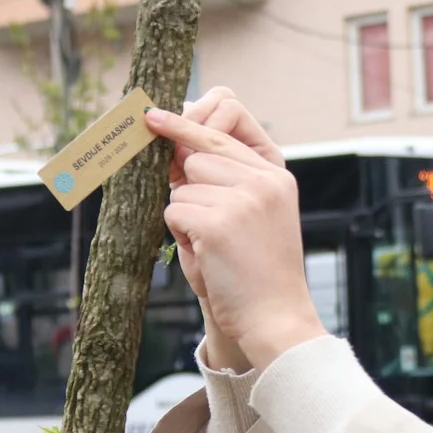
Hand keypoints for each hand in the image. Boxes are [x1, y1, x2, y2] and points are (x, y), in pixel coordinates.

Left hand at [149, 94, 324, 370]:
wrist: (276, 318)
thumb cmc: (260, 273)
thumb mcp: (256, 216)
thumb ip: (230, 182)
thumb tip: (178, 151)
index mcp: (276, 176)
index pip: (223, 136)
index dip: (186, 125)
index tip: (155, 114)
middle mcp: (262, 181)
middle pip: (195, 160)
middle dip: (191, 190)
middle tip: (214, 228)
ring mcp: (241, 200)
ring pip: (181, 189)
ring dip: (186, 216)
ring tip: (216, 246)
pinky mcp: (217, 223)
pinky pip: (174, 212)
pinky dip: (181, 236)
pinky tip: (209, 256)